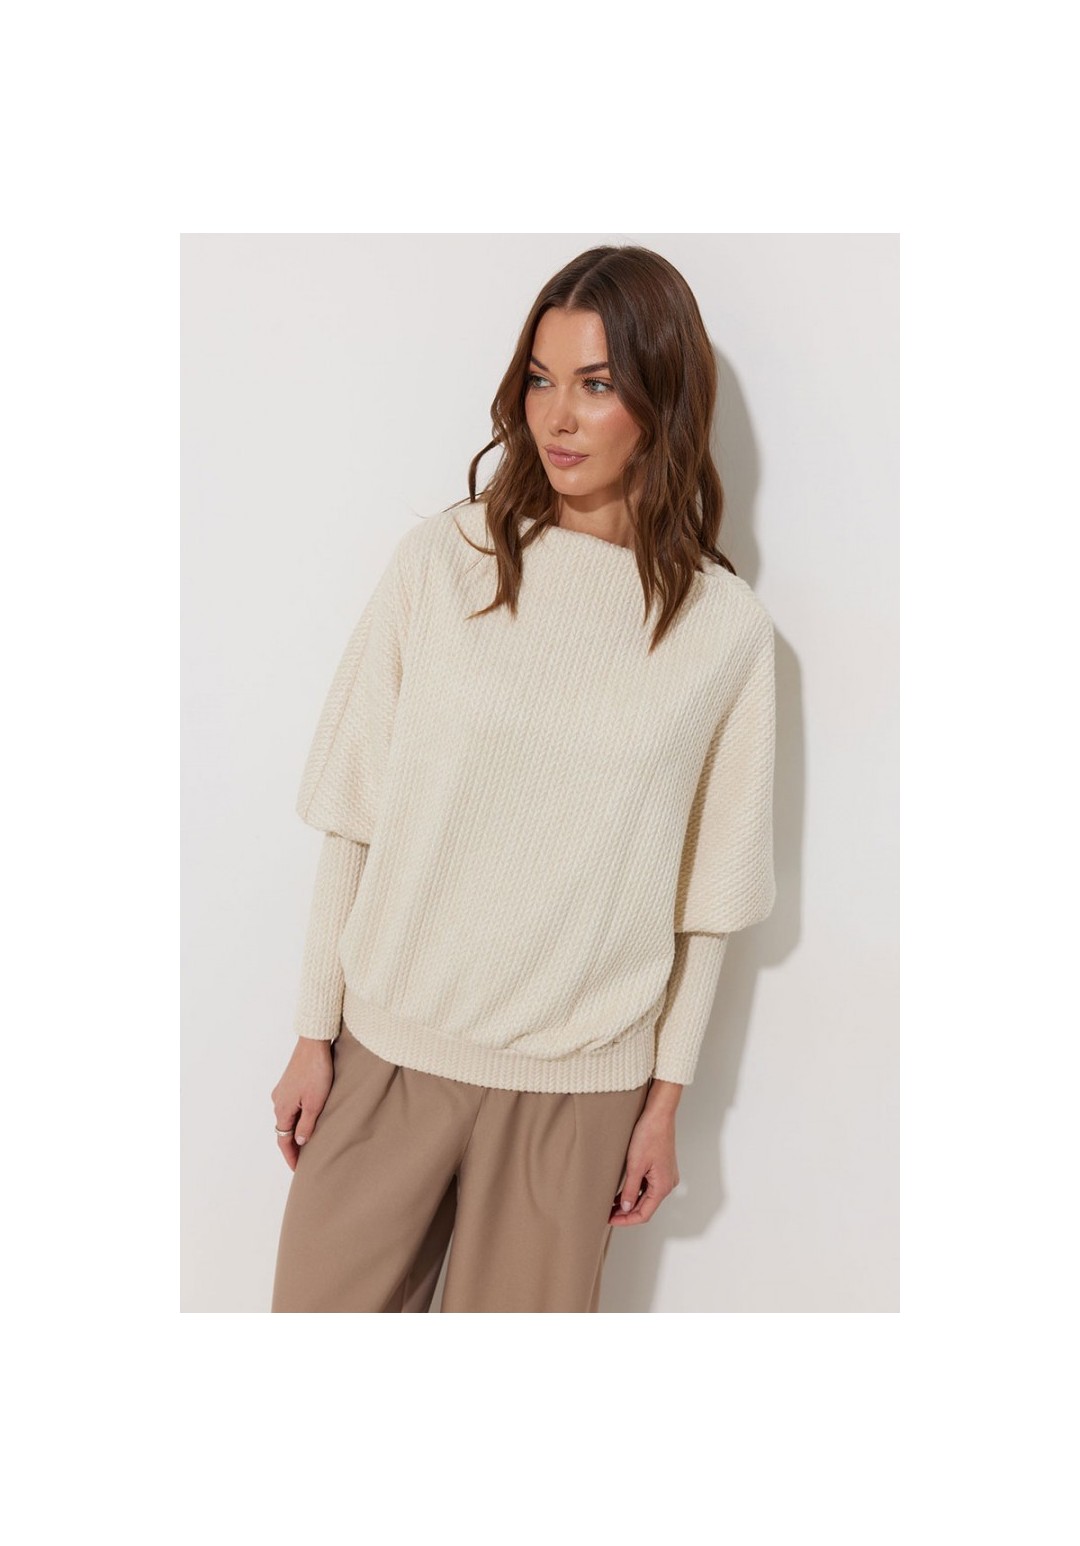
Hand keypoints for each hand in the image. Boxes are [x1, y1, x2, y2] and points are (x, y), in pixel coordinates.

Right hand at [271, 1037, 334, 1170]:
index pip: (284, 1140)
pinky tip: (307, 1119)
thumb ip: (307, 1125)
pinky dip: (297, 1117)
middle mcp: (278, 1101)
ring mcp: (282, 1091)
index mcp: (282, 1109)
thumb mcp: (316, 1103)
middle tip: (305, 1159)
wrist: (313, 1044)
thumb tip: (300, 1141)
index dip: (291, 1156)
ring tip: (308, 1141)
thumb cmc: (317, 1072)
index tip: (298, 1170)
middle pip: (284, 1130)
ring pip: (288, 1117)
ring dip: (295, 1130)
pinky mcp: (288, 1083)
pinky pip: (291, 1106)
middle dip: (293, 1145)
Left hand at [609, 1105, 679, 1225]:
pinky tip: (622, 1192)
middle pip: (646, 1207)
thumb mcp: (636, 1165)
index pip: (644, 1214)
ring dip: (630, 1202)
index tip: (611, 1220)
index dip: (626, 1220)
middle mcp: (667, 1183)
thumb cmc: (650, 1135)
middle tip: (607, 1214)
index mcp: (663, 1186)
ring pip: (646, 1197)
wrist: (659, 1114)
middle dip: (627, 1212)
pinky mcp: (661, 1168)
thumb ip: (631, 1190)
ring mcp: (665, 1175)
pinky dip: (635, 1191)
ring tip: (611, 1205)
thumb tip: (627, 1207)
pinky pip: (648, 1186)